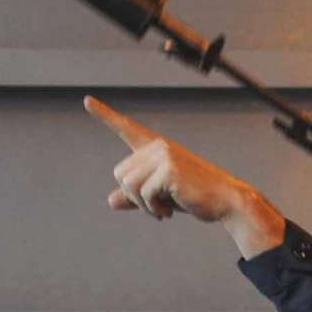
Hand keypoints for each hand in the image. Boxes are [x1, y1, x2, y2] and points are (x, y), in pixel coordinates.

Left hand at [84, 96, 285, 258]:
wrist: (225, 200)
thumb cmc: (194, 196)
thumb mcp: (159, 196)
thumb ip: (135, 197)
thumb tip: (111, 201)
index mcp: (155, 148)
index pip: (126, 128)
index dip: (105, 115)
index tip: (87, 101)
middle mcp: (158, 147)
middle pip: (120, 174)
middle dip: (134, 196)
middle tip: (158, 204)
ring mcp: (164, 156)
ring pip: (128, 186)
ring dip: (143, 205)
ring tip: (165, 208)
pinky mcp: (169, 170)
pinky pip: (143, 196)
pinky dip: (153, 209)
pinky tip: (169, 210)